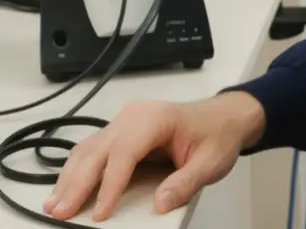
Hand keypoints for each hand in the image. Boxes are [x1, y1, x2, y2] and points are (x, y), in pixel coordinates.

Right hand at [45, 92, 264, 221]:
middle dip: (78, 182)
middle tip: (60, 213)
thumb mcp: (212, 162)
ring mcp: (126, 121)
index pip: (127, 151)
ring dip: (70, 177)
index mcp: (158, 118)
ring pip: (89, 149)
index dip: (111, 184)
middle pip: (100, 149)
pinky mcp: (121, 132)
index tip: (100, 214)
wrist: (226, 118)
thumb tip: (160, 204)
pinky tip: (64, 189)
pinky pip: (93, 149)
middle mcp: (137, 115)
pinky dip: (76, 170)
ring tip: (54, 206)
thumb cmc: (218, 136)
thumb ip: (187, 183)